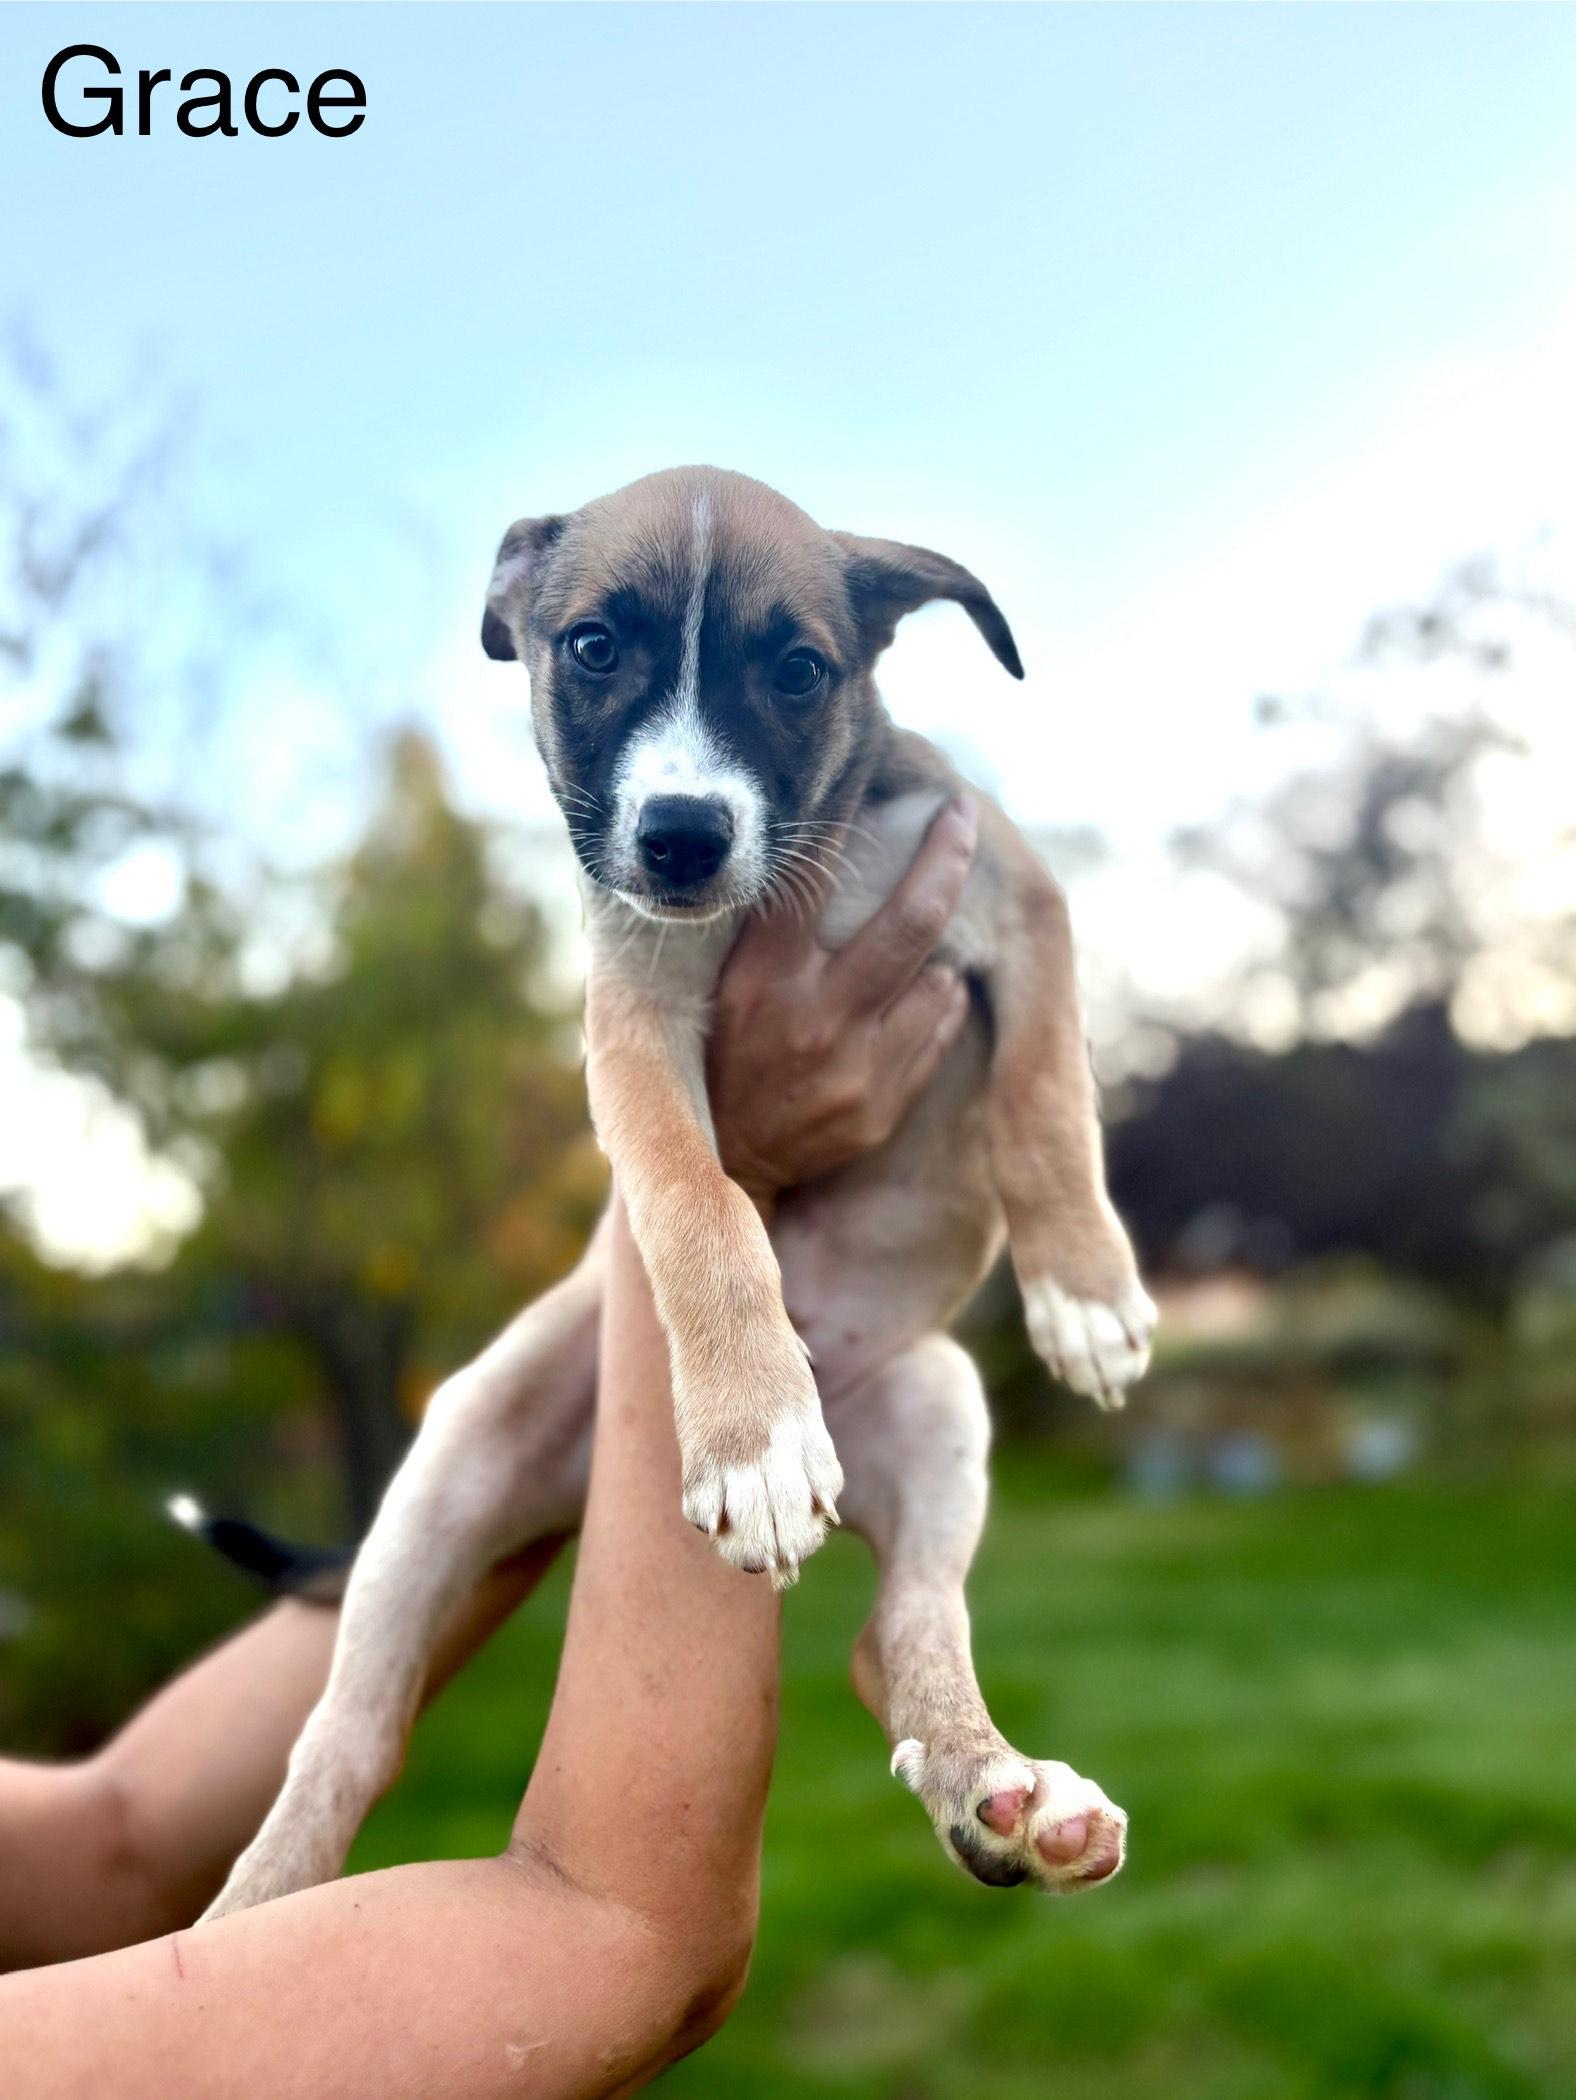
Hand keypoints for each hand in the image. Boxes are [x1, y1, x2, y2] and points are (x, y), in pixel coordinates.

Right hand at [709, 796, 977, 1202]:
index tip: (868, 771)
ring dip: (940, 947)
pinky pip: (937, 1032)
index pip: (809, 878)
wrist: (718, 1168)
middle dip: (945, 856)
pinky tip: (929, 986)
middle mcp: (813, 1021)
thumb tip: (789, 845)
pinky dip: (939, 1000)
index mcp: (758, 982)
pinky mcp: (881, 1107)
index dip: (841, 817)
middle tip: (963, 813)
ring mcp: (855, 1069)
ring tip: (929, 925)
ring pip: (935, 979)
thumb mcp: (710, 987)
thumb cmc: (710, 1057)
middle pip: (909, 921)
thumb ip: (753, 930)